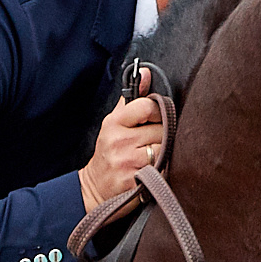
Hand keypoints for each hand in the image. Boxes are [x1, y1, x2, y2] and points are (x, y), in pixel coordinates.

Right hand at [80, 74, 163, 212]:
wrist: (95, 188)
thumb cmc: (109, 153)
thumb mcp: (114, 124)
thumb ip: (132, 99)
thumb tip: (145, 73)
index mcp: (114, 123)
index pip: (147, 107)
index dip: (159, 112)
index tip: (158, 119)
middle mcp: (119, 141)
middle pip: (161, 130)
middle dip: (163, 137)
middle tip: (153, 144)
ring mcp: (126, 162)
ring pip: (165, 150)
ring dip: (165, 155)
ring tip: (153, 158)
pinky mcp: (134, 182)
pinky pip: (163, 170)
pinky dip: (163, 171)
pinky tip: (153, 172)